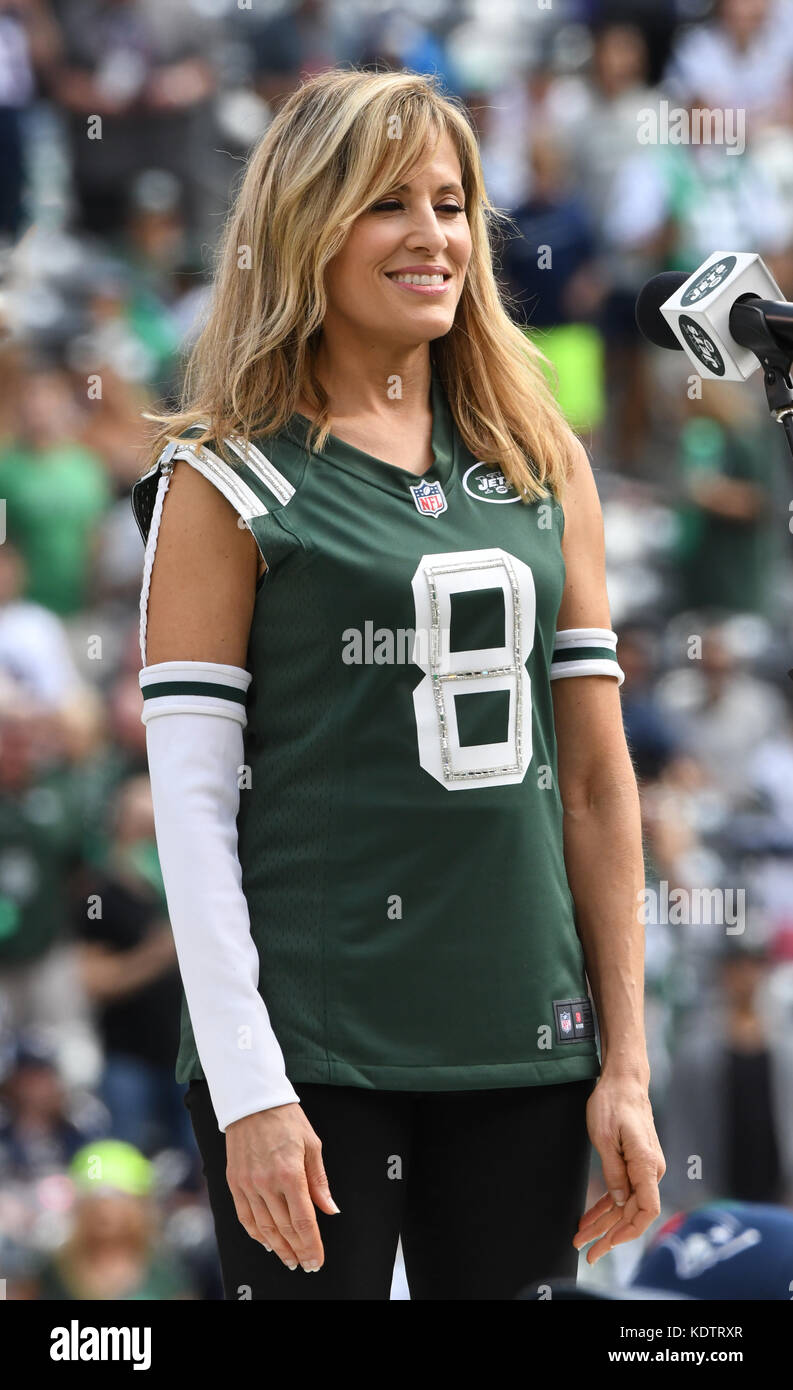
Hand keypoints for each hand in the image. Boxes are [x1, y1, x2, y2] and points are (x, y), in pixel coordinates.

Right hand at [225, 1104, 339, 1272]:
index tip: (316, 1259)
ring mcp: (248, 1184)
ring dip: (278, 1247)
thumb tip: (330, 1209)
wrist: (253, 1101)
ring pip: (264, 1227)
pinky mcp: (234, 1182)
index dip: (312, 1245)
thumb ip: (319, 1181)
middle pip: (284, 1228)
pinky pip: (245, 1216)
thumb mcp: (312, 1144)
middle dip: (297, 1250)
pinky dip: (255, 1233)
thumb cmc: (286, 1119)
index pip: (303, 1221)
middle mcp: (267, 1183)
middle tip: (305, 1264)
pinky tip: (266, 1242)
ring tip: (288, 1259)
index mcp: (291, 1174)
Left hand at [573, 1073, 664, 1264]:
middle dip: (609, 1234)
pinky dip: (607, 1205)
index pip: (647, 1210)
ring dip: (604, 1223)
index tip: (608, 1243)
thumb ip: (614, 1171)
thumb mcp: (605, 1137)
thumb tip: (618, 1201)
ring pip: (626, 1204)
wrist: (623, 1081)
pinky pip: (623, 1191)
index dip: (629, 1231)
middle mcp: (651, 1169)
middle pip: (633, 1212)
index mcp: (646, 1164)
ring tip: (582, 1237)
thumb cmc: (613, 1103)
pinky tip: (590, 1218)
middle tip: (586, 1250)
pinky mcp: (636, 1163)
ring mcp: (644, 1167)